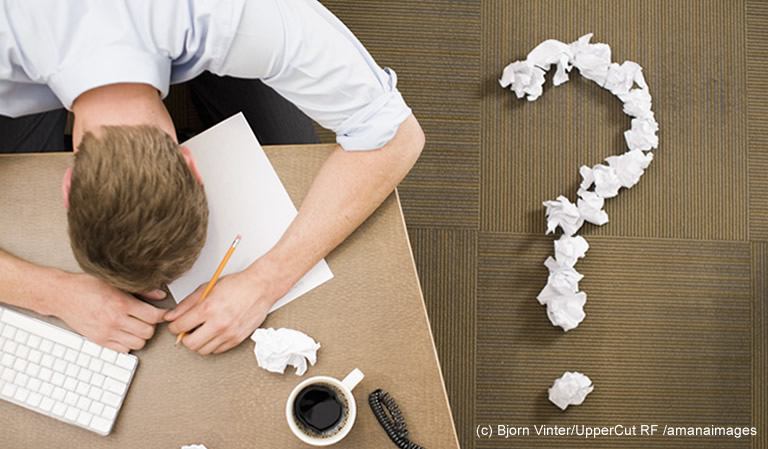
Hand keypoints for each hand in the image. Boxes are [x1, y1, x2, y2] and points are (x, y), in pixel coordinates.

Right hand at [52, 272, 167, 352]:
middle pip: (148, 332)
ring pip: (139, 343)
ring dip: (141, 335)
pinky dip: (128, 343)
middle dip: (152, 325)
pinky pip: (124, 350)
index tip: (163, 312)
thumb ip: (141, 290)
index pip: (152, 316)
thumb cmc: (87, 286)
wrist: (62, 296)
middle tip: (148, 317)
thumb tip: (160, 296)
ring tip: (137, 325)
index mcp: (120, 303)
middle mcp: (114, 320)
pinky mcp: (99, 341)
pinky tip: (125, 332)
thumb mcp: (115, 282)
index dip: (162, 314)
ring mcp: (106, 333)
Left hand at [165, 269, 276, 354]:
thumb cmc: (237, 285)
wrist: (261, 288)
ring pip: (203, 350)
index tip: (175, 325)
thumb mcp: (207, 288)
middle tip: (188, 330)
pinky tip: (213, 333)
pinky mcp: (237, 339)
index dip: (173, 327)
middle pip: (190, 344)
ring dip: (199, 342)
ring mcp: (229, 333)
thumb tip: (171, 316)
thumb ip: (186, 304)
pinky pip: (217, 350)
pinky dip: (212, 344)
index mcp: (208, 308)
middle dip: (185, 338)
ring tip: (202, 331)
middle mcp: (218, 323)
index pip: (180, 326)